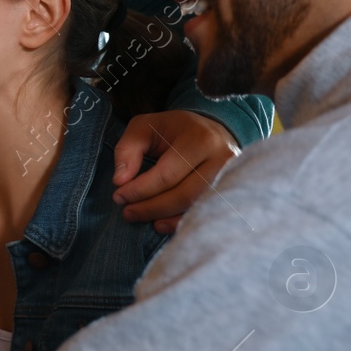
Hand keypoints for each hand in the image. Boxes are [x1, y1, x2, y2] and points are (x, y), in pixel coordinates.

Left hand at [112, 110, 239, 232]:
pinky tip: (160, 223)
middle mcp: (222, 160)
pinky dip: (179, 222)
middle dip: (150, 207)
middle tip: (126, 212)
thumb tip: (120, 181)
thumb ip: (128, 149)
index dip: (140, 190)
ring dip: (162, 216)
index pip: (167, 174)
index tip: (118, 196)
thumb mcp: (144, 127)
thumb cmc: (173, 129)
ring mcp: (231, 180)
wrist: (212, 131)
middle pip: (182, 195)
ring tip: (138, 216)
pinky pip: (204, 214)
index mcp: (200, 139)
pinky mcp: (231, 194)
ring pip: (194, 208)